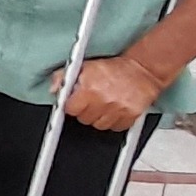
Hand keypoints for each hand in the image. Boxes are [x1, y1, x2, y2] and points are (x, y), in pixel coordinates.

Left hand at [52, 55, 167, 132]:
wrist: (142, 69)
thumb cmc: (114, 68)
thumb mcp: (85, 66)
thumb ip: (64, 77)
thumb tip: (54, 89)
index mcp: (90, 88)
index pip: (70, 109)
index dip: (72, 105)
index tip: (75, 103)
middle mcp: (103, 100)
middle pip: (84, 119)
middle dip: (85, 111)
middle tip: (91, 101)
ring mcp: (118, 110)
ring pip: (99, 126)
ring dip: (99, 118)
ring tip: (104, 105)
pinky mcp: (131, 116)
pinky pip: (116, 128)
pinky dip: (114, 122)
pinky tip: (114, 110)